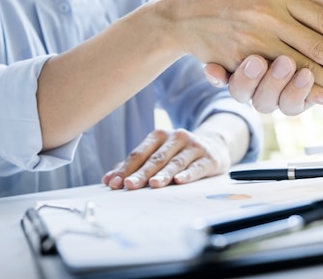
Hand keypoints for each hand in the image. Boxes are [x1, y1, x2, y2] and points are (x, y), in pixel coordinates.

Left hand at [101, 128, 230, 189]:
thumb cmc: (178, 153)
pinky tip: (180, 181)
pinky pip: (196, 167)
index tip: (114, 183)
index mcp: (158, 136)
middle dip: (141, 173)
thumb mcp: (158, 154)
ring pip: (175, 162)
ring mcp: (193, 146)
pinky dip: (188, 174)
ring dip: (163, 174)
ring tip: (153, 184)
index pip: (139, 154)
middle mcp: (175, 137)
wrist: (214, 145)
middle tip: (129, 186)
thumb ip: (133, 166)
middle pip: (155, 158)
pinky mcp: (208, 157)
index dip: (126, 169)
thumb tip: (108, 179)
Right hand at [203, 0, 322, 112]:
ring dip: (275, 88)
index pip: (239, 46)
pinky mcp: (319, 87)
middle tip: (250, 65)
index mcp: (270, 24)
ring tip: (286, 69)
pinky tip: (310, 90)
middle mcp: (281, 50)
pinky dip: (301, 97)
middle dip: (247, 78)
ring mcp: (299, 71)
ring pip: (271, 94)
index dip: (223, 58)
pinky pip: (298, 101)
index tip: (212, 62)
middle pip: (251, 77)